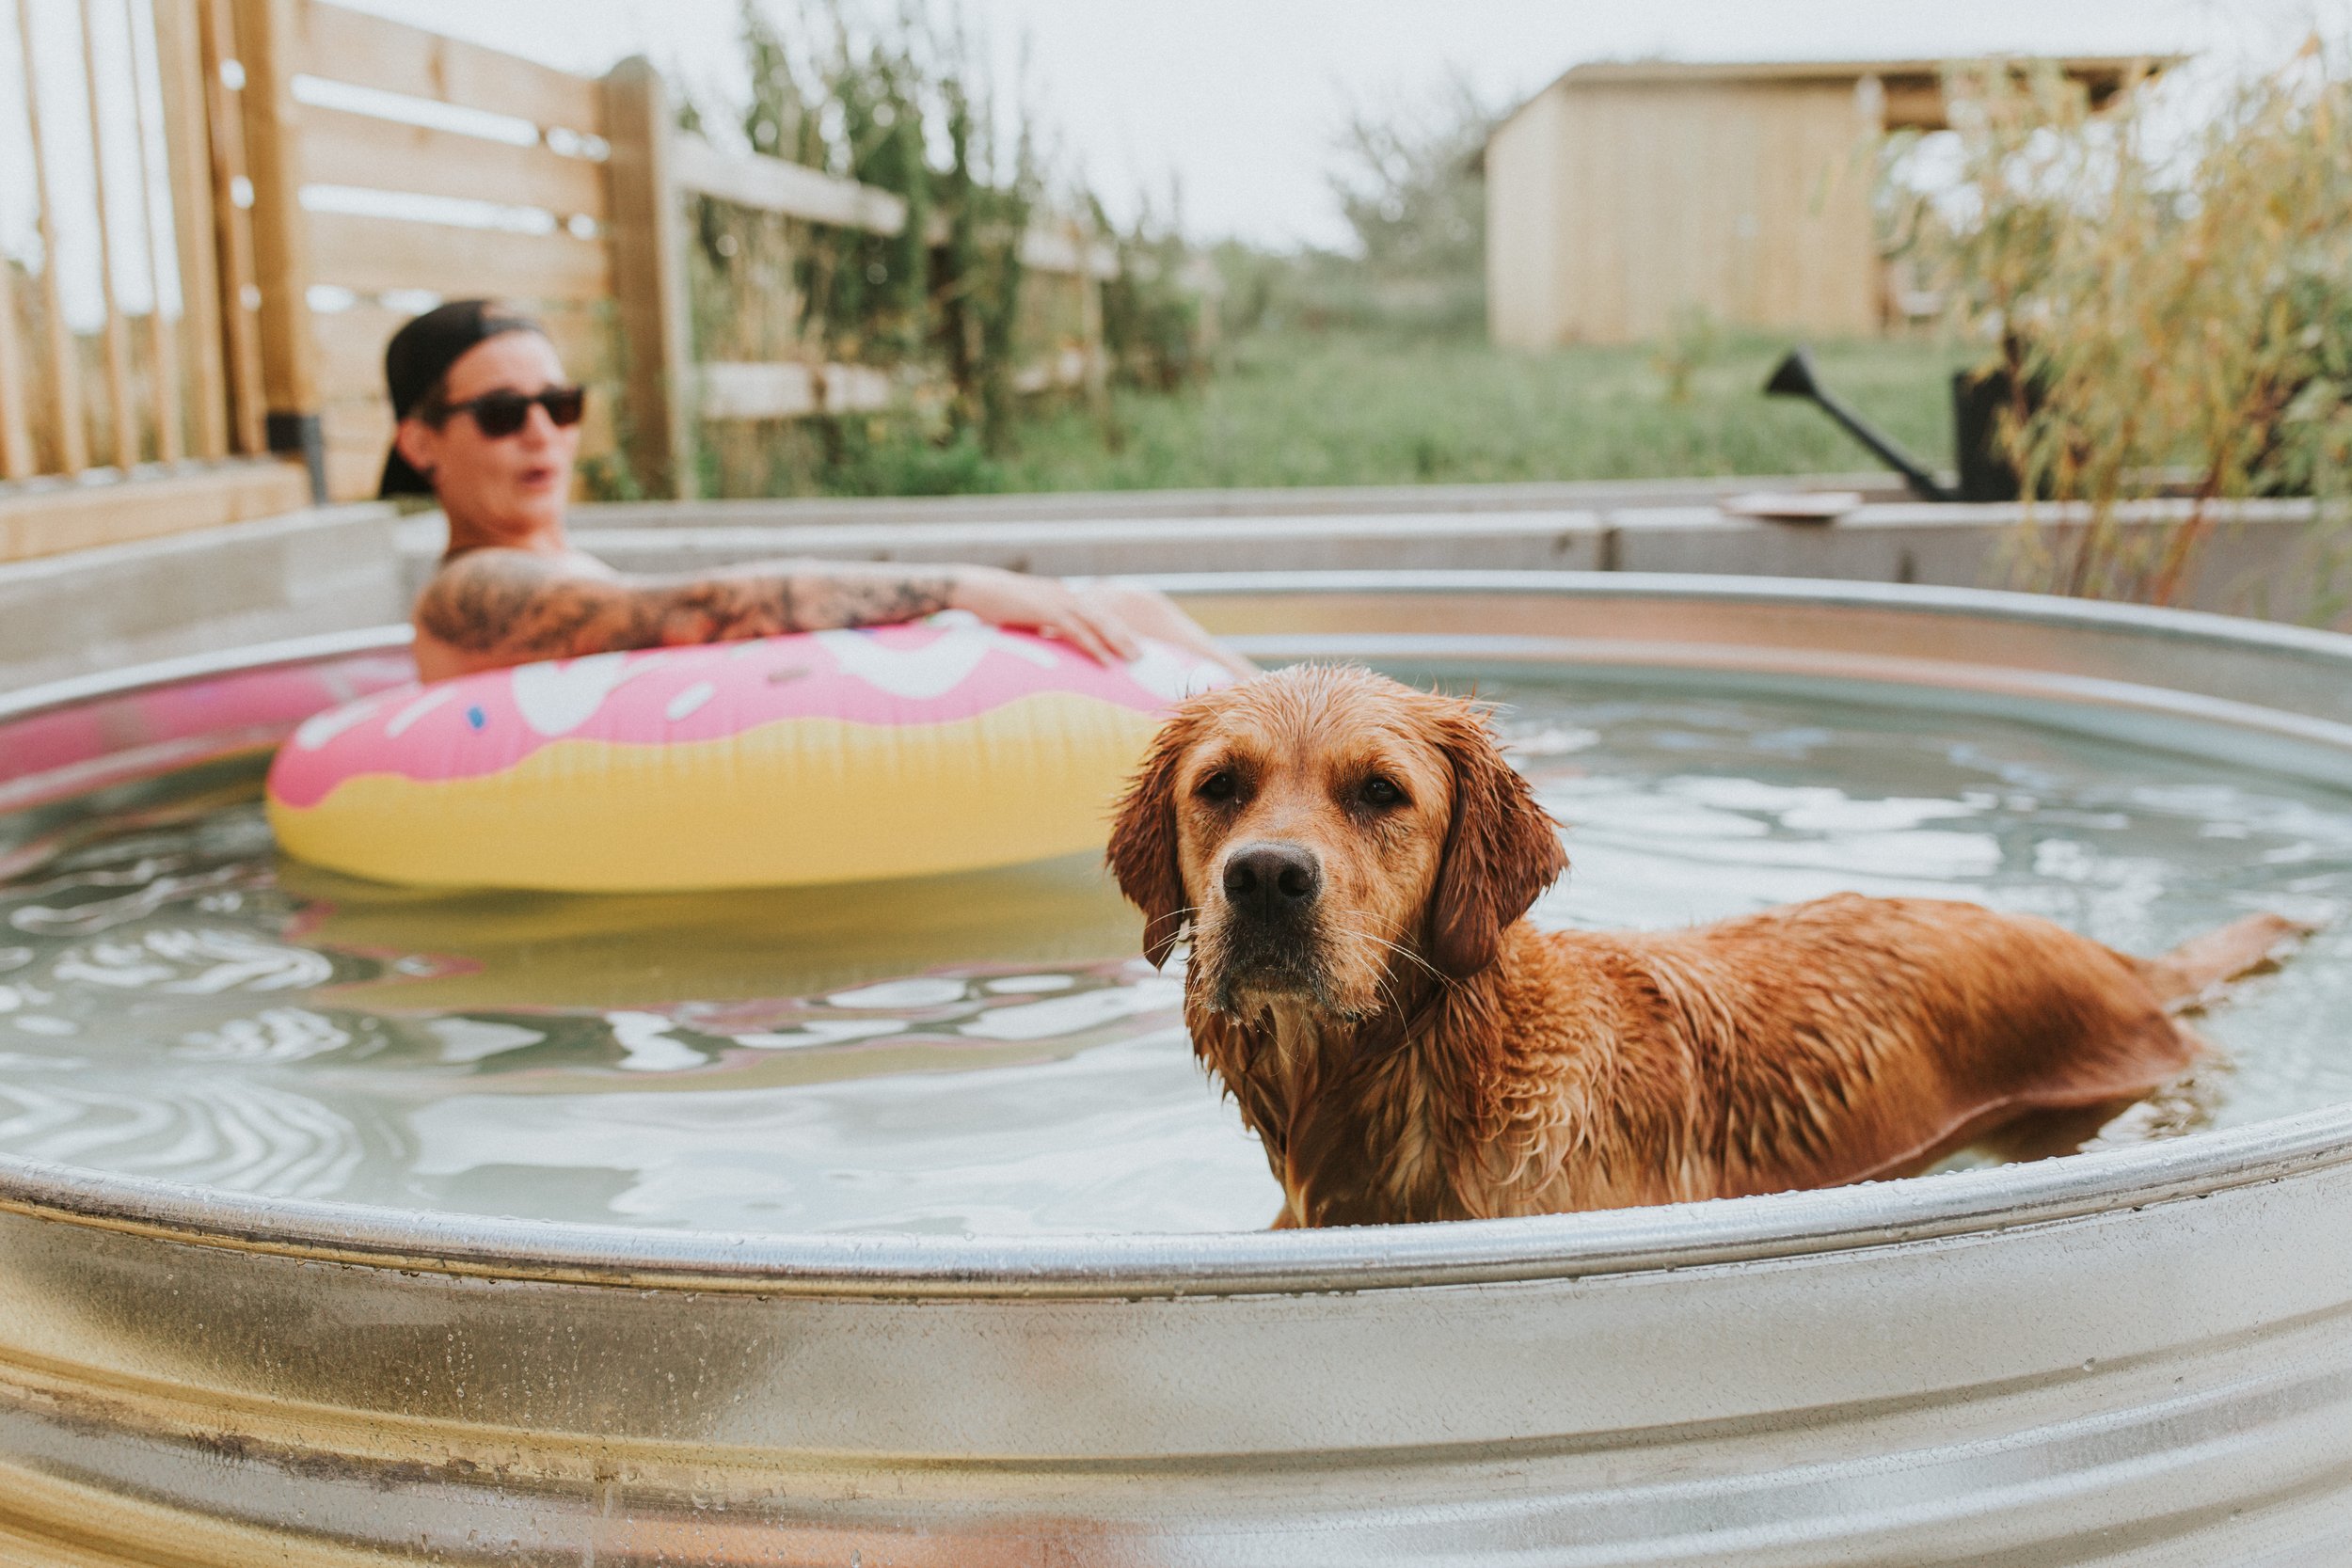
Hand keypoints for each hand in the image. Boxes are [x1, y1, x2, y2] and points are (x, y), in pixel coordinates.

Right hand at [947, 567, 1143, 665]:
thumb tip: (1048, 638)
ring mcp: (1056, 601)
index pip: (1095, 611)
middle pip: (1103, 616)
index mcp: (1060, 595)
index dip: (1115, 628)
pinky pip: (1076, 632)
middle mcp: (1064, 595)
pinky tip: (1106, 662)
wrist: (972, 587)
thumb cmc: (993, 602)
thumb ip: (1039, 623)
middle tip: (1144, 655)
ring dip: (1117, 642)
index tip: (1130, 643)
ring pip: (1096, 623)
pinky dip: (1093, 647)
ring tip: (1133, 660)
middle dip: (1125, 635)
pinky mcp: (1045, 611)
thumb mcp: (1023, 613)